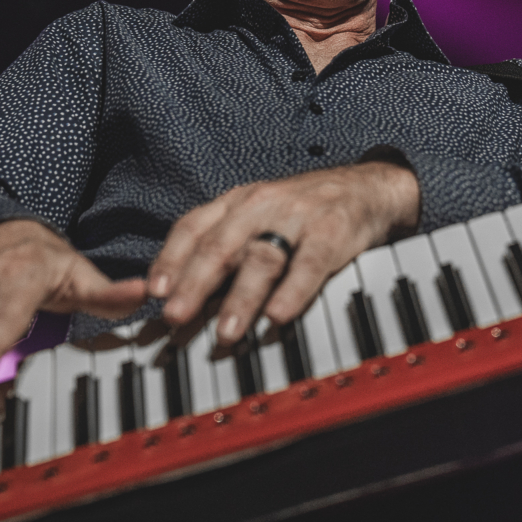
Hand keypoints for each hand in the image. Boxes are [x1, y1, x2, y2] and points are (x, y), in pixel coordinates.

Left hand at [148, 161, 419, 346]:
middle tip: (177, 316)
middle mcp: (262, 205)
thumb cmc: (305, 212)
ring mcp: (297, 218)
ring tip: (226, 332)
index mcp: (238, 202)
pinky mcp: (332, 233)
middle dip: (195, 284)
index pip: (193, 227)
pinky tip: (278, 316)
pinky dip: (292, 292)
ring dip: (240, 298)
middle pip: (221, 245)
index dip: (171, 259)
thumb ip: (225, 250)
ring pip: (261, 258)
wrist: (367, 188)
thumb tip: (184, 297)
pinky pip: (309, 264)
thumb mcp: (259, 217)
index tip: (155, 293)